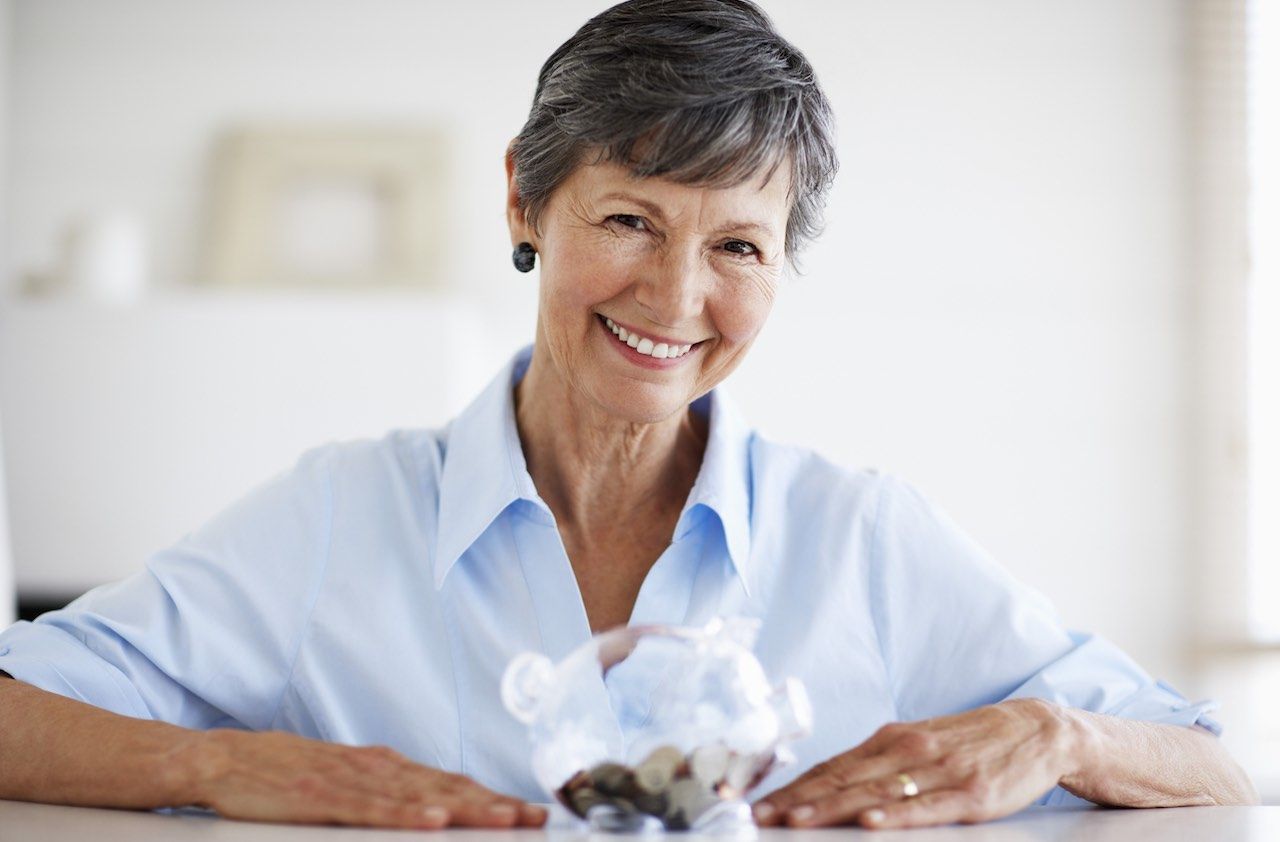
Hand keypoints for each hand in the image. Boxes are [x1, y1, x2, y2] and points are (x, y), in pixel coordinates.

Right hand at [178, 729, 546, 828]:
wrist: (223, 760)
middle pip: (445, 787)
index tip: (529, 811)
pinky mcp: (320, 796)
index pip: (448, 782)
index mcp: (383, 766)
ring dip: (466, 808)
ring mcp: (349, 781)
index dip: (491, 797)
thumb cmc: (284, 774)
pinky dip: (406, 813)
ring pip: (418, 797)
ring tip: (503, 820)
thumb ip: (385, 791)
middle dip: (493, 804)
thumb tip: (431, 804)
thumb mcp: (343, 779)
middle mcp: (375, 769)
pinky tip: (433, 819)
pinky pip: (370, 808)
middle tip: (534, 818)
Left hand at [752, 698, 1079, 828]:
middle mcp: (907, 750)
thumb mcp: (918, 746)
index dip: (792, 786)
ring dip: (830, 808)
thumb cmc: (969, 743)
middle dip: (796, 800)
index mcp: (890, 740)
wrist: (1037, 729)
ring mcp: (938, 771)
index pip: (830, 767)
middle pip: (841, 779)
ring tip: (795, 822)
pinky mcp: (971, 793)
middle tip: (758, 816)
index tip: (757, 804)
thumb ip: (877, 765)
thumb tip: (828, 787)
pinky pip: (927, 806)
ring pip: (874, 792)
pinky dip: (896, 814)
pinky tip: (872, 821)